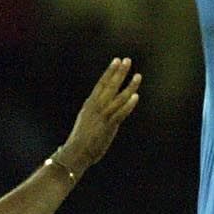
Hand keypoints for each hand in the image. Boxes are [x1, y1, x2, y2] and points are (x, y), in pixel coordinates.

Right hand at [56, 58, 141, 173]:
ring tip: (138, 75)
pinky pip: (120, 113)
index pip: (101, 84)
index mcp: (90, 104)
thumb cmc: (80, 141)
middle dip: (119, 72)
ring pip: (118, 97)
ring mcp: (102, 116)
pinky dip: (128, 104)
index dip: (109, 72)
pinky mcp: (108, 126)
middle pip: (109, 86)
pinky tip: (136, 96)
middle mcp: (96, 107)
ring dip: (129, 86)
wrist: (75, 153)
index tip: (116, 61)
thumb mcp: (86, 121)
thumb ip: (94, 113)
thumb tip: (99, 108)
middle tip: (127, 60)